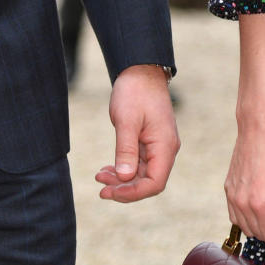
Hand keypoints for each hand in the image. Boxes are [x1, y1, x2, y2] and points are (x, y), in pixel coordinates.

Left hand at [96, 64, 179, 200]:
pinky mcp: (150, 142)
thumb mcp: (126, 121)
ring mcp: (158, 146)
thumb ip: (126, 150)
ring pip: (143, 175)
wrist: (141, 71)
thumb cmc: (135, 93)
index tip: (110, 191)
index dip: (133, 193)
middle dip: (125, 189)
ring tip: (100, 177)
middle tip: (100, 189)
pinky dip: (124, 169)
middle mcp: (165, 149)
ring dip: (122, 180)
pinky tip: (108, 169)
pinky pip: (139, 164)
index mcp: (164, 146)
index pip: (155, 183)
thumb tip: (125, 178)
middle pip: (149, 182)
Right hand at [225, 109, 264, 244]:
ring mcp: (232, 197)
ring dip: (258, 223)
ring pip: (244, 227)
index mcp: (261, 204)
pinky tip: (258, 201)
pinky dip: (246, 215)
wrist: (259, 129)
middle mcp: (242, 204)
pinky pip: (235, 215)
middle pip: (257, 235)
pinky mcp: (228, 189)